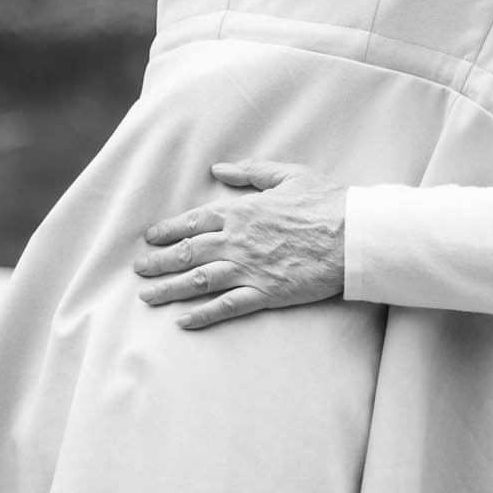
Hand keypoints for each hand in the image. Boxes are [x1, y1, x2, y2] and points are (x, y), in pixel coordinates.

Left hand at [134, 159, 347, 328]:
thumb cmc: (325, 202)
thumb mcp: (288, 175)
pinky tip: (183, 322)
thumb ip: (250, 172)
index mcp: (240, 212)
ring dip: (169, 290)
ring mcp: (248, 269)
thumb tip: (219, 169)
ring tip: (148, 297)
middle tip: (139, 271)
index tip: (150, 238)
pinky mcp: (264, 293)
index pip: (193, 221)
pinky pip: (225, 307)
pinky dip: (202, 316)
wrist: (352, 236)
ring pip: (197, 281)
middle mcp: (236, 241)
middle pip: (186, 254)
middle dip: (158, 263)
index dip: (168, 231)